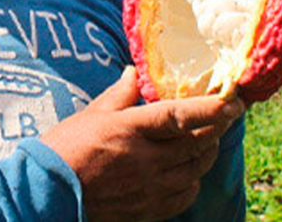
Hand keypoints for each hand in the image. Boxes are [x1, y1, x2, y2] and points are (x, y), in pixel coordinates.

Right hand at [41, 67, 243, 221]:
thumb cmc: (65, 148)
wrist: (48, 191)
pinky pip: (184, 196)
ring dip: (207, 153)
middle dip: (217, 128)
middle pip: (197, 143)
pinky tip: (189, 172)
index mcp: (130, 129)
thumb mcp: (91, 114)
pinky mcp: (147, 209)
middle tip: (226, 116)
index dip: (212, 108)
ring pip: (196, 170)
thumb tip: (134, 73)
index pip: (182, 116)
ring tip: (208, 141)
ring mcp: (149, 187)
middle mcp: (145, 159)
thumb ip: (119, 95)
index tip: (233, 100)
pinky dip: (193, 181)